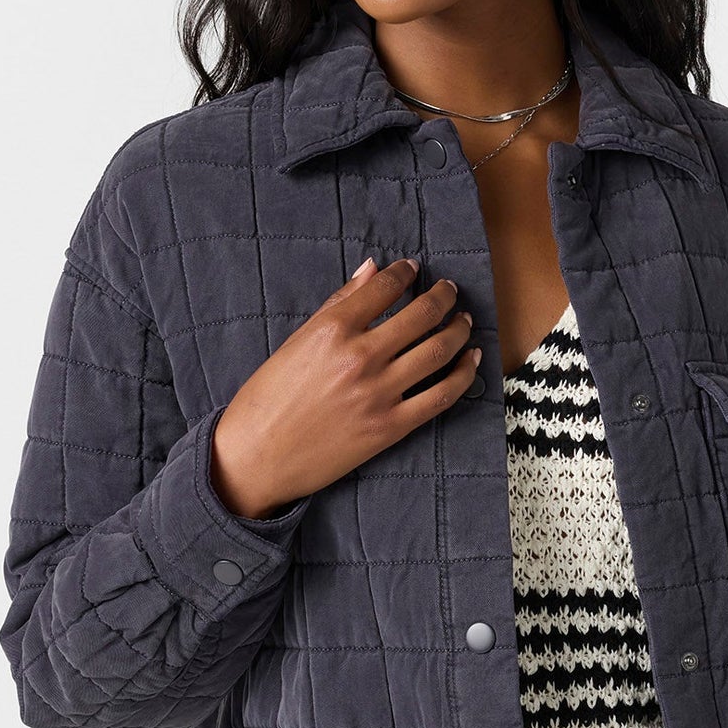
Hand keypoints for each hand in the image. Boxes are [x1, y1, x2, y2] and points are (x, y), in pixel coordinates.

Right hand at [209, 254, 479, 518]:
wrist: (256, 457)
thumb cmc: (266, 398)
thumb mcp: (296, 341)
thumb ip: (339, 304)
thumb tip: (372, 269)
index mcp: (332, 329)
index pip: (384, 287)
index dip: (405, 273)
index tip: (414, 269)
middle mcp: (360, 357)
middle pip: (421, 315)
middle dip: (443, 296)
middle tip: (450, 290)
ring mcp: (379, 393)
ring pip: (438, 351)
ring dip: (458, 330)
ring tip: (463, 320)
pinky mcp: (390, 427)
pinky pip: (441, 396)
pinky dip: (463, 375)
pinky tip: (471, 360)